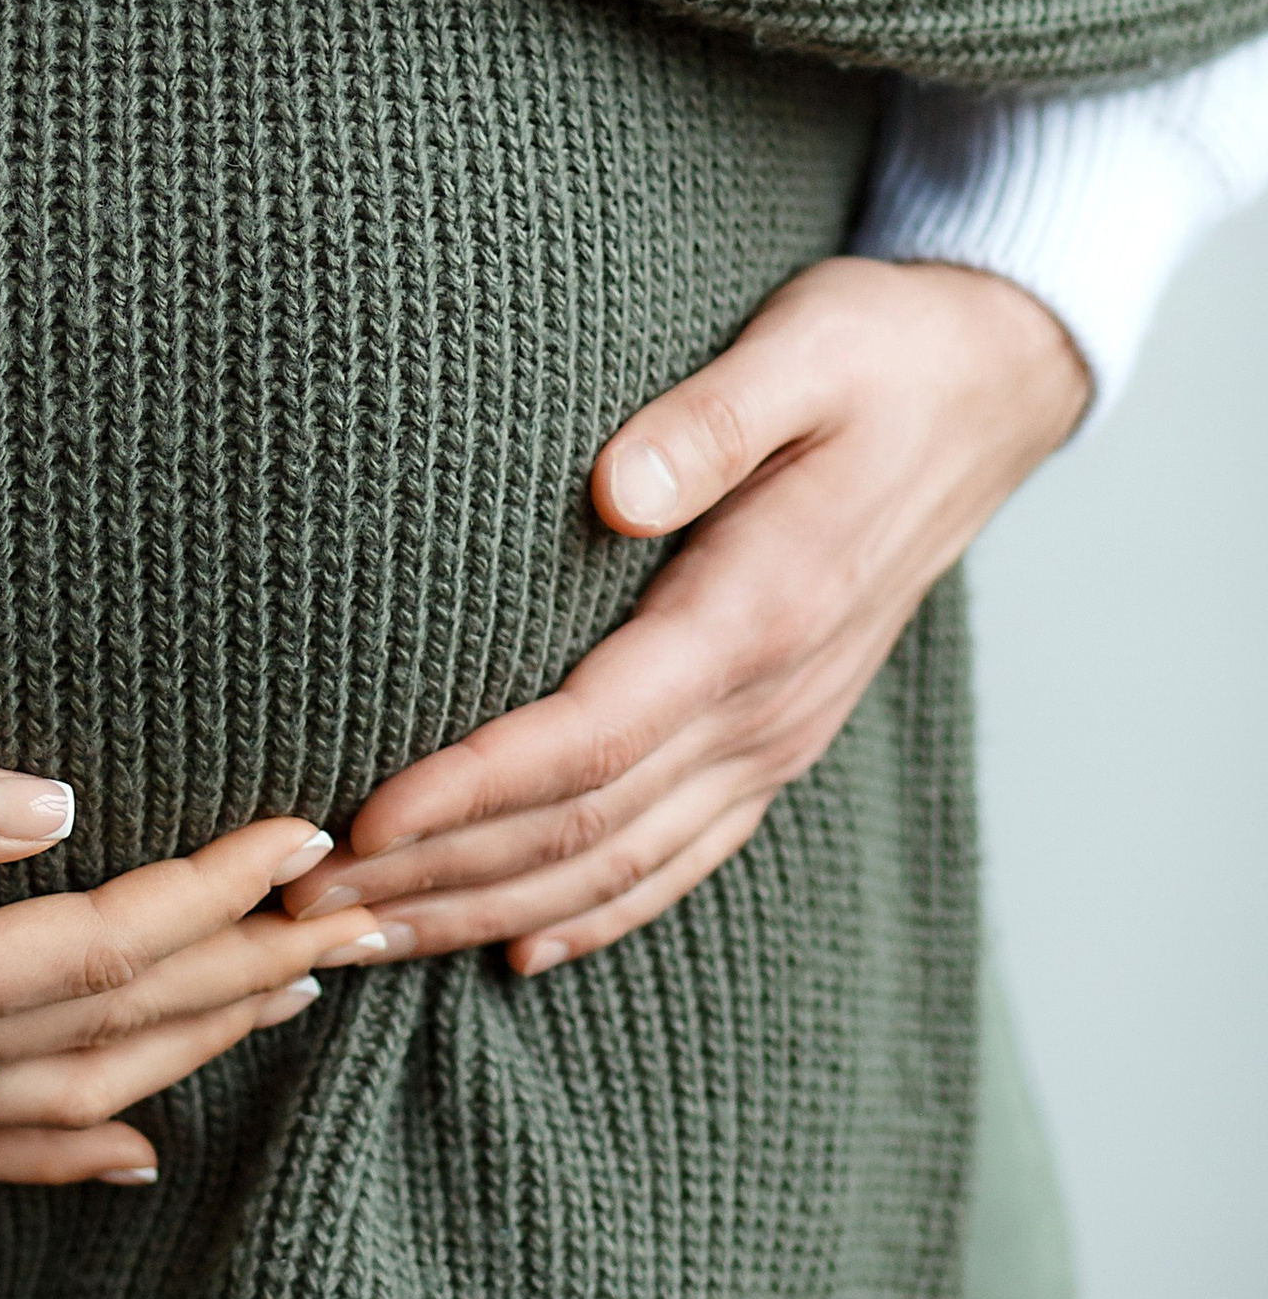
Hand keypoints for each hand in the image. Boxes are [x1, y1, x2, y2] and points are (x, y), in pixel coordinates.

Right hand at [0, 757, 388, 1183]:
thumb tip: (60, 806)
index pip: (101, 940)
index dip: (215, 888)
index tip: (307, 835)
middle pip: (113, 1024)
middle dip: (245, 967)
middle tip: (357, 916)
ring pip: (70, 1096)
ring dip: (192, 1046)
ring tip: (290, 990)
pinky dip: (68, 1164)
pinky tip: (141, 1157)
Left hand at [287, 256, 1091, 975]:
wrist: (989, 389)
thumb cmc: (881, 353)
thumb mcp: (805, 351)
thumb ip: (711, 420)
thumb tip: (613, 489)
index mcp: (761, 613)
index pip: (591, 736)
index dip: (473, 788)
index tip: (364, 817)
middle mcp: (770, 702)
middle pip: (584, 829)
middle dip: (442, 876)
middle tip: (309, 907)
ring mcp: (779, 733)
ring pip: (620, 866)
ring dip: (488, 912)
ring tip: (365, 941)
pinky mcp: (780, 736)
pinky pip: (681, 856)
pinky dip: (595, 914)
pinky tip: (518, 947)